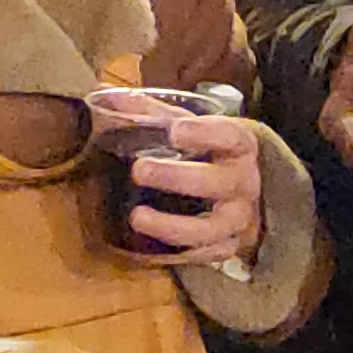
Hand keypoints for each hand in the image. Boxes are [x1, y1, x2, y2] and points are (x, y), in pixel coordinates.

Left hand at [123, 114, 264, 267]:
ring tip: (137, 216)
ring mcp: (238, 219)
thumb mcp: (190, 128)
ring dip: (173, 225)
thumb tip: (108, 97)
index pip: (229, 137)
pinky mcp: (228, 247)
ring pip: (212, 228)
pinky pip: (206, 255)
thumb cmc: (209, 154)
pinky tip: (151, 246)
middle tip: (139, 170)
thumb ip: (153, 113)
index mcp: (239, 147)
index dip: (205, 133)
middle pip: (217, 182)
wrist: (244, 194)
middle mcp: (244, 183)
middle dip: (178, 177)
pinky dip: (180, 252)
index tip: (175, 130)